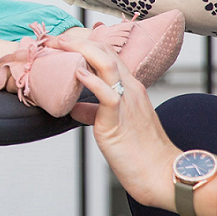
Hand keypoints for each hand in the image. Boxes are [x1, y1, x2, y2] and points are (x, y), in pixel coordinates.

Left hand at [56, 35, 181, 212]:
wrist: (161, 174)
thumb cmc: (140, 153)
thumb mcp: (115, 124)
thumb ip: (95, 112)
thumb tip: (75, 107)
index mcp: (130, 89)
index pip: (109, 55)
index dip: (85, 45)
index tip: (63, 43)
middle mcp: (131, 89)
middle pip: (106, 52)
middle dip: (78, 41)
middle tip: (55, 40)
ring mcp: (127, 102)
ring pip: (107, 64)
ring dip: (81, 50)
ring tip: (61, 45)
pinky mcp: (119, 120)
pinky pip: (107, 94)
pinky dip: (91, 81)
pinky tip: (77, 73)